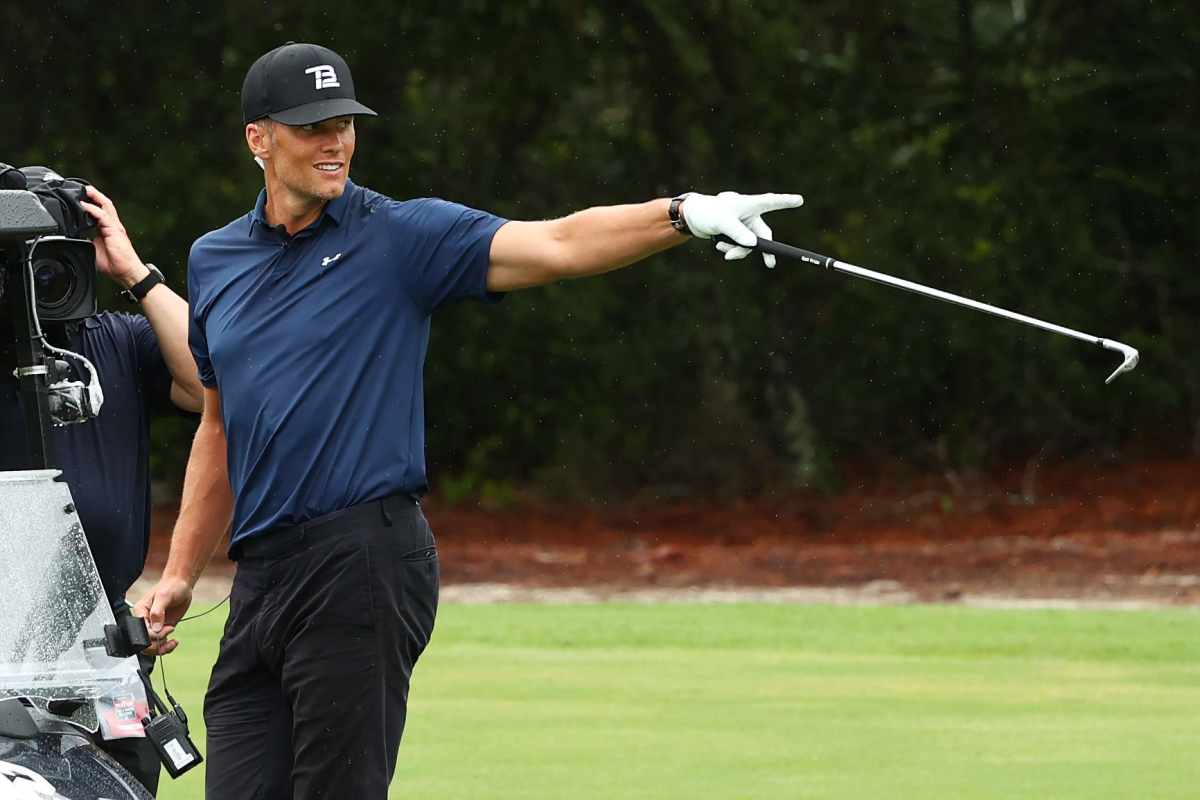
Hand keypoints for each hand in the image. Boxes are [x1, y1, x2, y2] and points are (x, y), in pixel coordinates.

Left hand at [78, 185, 149, 289]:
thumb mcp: (93, 248)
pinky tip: (85, 205)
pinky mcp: (115, 231)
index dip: (91, 202)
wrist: (126, 271)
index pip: (99, 210)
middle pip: (104, 204)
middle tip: (82, 188)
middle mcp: (112, 225)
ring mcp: (115, 227)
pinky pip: (103, 216)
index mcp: (107, 228)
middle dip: (93, 194)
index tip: (80, 197)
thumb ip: (85, 238)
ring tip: (85, 190)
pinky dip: (93, 209)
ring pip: (105, 205)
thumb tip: (74, 233)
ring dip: (95, 196)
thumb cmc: (113, 263)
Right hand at [133, 575, 193, 655]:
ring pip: (152, 646)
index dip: (154, 635)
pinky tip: (174, 641)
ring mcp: (154, 626)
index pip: (141, 632)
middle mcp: (145, 620)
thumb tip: (154, 629)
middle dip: (157, 643)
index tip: (167, 628)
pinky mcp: (163, 628)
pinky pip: (161, 643)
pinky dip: (167, 647)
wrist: (182, 584)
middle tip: (169, 632)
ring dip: (162, 647)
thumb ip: (157, 612)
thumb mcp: (164, 596)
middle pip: (144, 643)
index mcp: (140, 612)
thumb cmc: (172, 586)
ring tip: (172, 642)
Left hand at [680, 191, 803, 267]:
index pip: (771, 202)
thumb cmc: (707, 213)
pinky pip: (740, 246)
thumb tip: (753, 245)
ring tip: (722, 249)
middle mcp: (750, 214)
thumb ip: (738, 233)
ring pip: (749, 244)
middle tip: (770, 263)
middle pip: (763, 234)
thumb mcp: (722, 222)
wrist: (693, 218)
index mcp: (749, 204)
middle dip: (764, 250)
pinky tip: (719, 245)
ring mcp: (744, 225)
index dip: (786, 201)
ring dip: (738, 250)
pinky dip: (731, 249)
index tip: (800, 200)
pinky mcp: (737, 233)